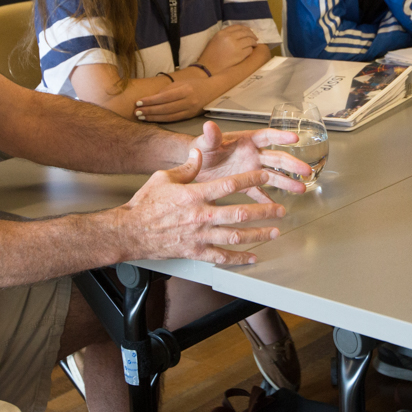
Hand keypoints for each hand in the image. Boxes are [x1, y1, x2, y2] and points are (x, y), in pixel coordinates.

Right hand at [111, 149, 287, 265]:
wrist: (131, 232)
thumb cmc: (145, 204)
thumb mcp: (164, 178)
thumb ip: (186, 167)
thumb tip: (199, 153)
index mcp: (195, 194)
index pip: (229, 185)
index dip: (250, 180)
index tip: (265, 176)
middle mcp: (201, 216)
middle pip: (239, 213)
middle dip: (264, 212)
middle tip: (280, 210)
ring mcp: (200, 236)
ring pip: (235, 236)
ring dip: (258, 234)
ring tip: (274, 232)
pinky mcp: (196, 251)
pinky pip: (221, 256)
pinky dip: (239, 258)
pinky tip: (252, 257)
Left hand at [134, 80, 209, 122]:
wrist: (212, 90)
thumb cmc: (193, 84)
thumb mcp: (180, 83)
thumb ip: (166, 91)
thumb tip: (151, 99)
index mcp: (185, 90)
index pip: (164, 97)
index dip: (150, 101)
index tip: (138, 102)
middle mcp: (188, 101)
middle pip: (165, 108)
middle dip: (149, 110)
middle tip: (136, 112)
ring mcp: (190, 110)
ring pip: (168, 116)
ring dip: (153, 117)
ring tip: (141, 117)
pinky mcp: (190, 116)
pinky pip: (173, 119)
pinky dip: (161, 120)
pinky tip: (152, 119)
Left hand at [189, 121, 309, 197]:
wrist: (195, 166)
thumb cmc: (202, 149)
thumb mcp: (206, 143)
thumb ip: (211, 136)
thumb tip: (209, 126)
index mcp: (246, 141)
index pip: (267, 137)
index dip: (281, 137)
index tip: (295, 139)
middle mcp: (253, 155)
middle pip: (276, 158)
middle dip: (292, 164)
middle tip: (307, 170)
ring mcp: (251, 170)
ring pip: (273, 176)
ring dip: (287, 182)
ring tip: (301, 189)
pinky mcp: (244, 185)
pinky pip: (258, 193)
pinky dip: (266, 200)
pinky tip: (276, 208)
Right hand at [197, 23, 258, 73]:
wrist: (208, 67)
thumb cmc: (210, 54)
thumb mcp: (215, 39)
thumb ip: (226, 34)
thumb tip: (240, 32)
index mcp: (222, 33)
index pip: (238, 27)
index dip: (245, 28)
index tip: (249, 31)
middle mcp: (230, 37)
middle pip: (245, 32)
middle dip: (252, 35)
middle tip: (255, 37)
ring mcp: (236, 46)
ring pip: (250, 41)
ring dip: (253, 42)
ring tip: (254, 44)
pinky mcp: (240, 55)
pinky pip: (249, 50)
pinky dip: (250, 50)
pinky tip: (249, 51)